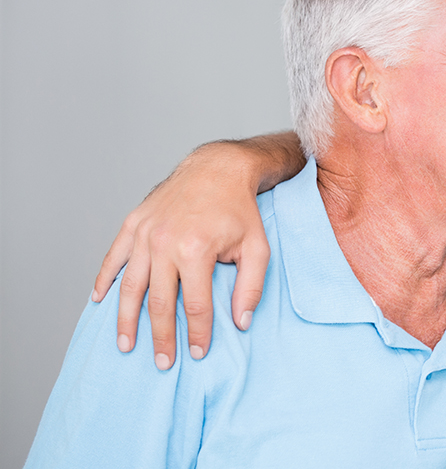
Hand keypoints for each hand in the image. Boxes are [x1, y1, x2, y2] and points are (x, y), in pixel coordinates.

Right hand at [93, 143, 272, 369]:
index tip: (198, 354)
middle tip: (163, 363)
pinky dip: (105, 280)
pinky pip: (114, 258)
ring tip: (126, 345)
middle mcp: (165, 243)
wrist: (216, 169)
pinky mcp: (133, 223)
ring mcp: (145, 233)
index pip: (195, 305)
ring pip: (130, 287)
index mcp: (196, 250)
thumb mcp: (258, 248)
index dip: (198, 333)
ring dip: (126, 320)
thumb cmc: (240, 211)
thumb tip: (241, 323)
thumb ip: (251, 287)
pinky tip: (101, 301)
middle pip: (159, 303)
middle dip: (162, 337)